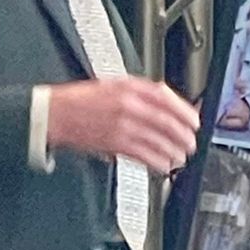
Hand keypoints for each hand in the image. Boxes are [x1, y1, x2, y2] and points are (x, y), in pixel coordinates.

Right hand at [47, 77, 199, 175]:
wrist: (55, 113)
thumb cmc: (81, 100)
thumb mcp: (113, 84)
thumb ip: (140, 92)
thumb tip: (165, 103)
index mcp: (129, 87)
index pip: (165, 97)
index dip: (184, 111)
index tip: (194, 121)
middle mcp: (128, 105)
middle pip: (165, 121)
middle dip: (183, 135)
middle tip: (191, 143)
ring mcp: (122, 125)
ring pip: (157, 140)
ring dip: (173, 151)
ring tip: (180, 157)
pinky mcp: (114, 143)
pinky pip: (143, 155)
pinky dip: (156, 161)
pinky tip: (163, 165)